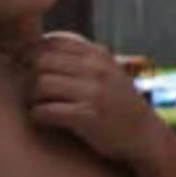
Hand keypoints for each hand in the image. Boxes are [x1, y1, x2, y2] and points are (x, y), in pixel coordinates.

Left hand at [26, 31, 164, 167]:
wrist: (144, 134)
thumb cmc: (118, 103)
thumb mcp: (108, 71)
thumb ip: (83, 58)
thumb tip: (42, 45)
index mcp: (99, 56)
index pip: (53, 42)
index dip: (35, 55)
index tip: (33, 70)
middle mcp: (97, 70)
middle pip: (43, 62)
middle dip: (32, 76)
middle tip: (34, 91)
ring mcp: (93, 93)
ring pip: (42, 85)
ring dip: (34, 97)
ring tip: (39, 105)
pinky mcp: (87, 117)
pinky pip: (47, 111)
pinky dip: (39, 115)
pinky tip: (44, 118)